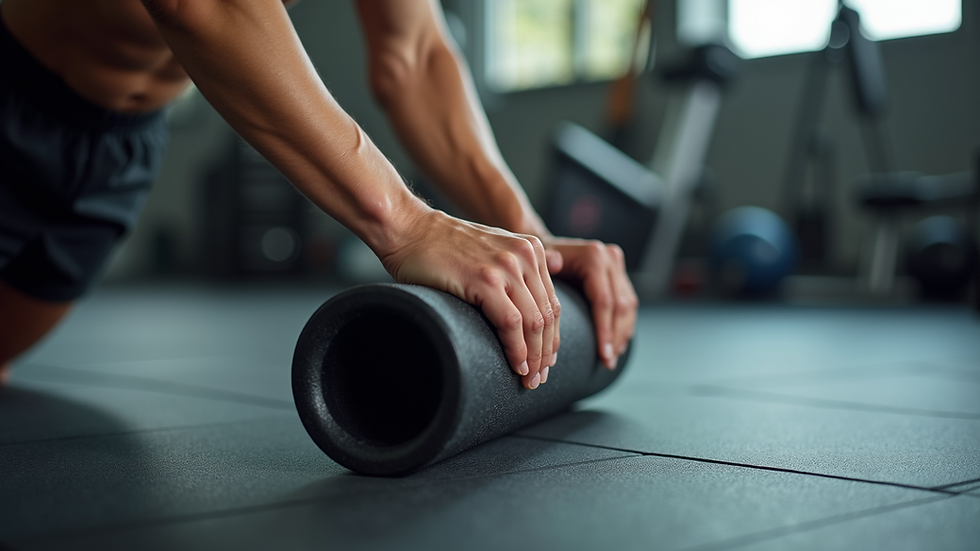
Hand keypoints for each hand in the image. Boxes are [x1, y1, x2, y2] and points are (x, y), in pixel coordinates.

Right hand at [380, 210, 561, 388]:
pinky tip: (515, 364)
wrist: (409, 229)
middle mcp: (524, 255)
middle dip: (545, 352)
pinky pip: (511, 323)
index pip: (553, 302)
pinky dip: (516, 349)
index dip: (553, 337)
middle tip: (538, 377)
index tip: (546, 360)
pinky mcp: (484, 280)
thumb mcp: (492, 246)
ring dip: (534, 357)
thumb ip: (519, 262)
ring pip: (534, 323)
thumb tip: (558, 267)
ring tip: (527, 378)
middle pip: (548, 315)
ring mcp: (505, 267)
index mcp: (531, 249)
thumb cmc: (443, 245)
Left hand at [542, 237, 637, 368]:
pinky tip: (618, 343)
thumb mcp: (538, 263)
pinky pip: (628, 302)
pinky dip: (624, 324)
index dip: (604, 331)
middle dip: (614, 337)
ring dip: (622, 334)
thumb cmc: (538, 260)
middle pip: (619, 306)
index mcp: (593, 256)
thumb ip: (546, 263)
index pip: (604, 301)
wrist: (546, 246)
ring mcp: (617, 264)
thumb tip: (554, 261)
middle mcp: (609, 257)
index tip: (603, 354)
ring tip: (611, 357)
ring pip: (628, 306)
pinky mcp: (620, 273)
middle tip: (607, 362)